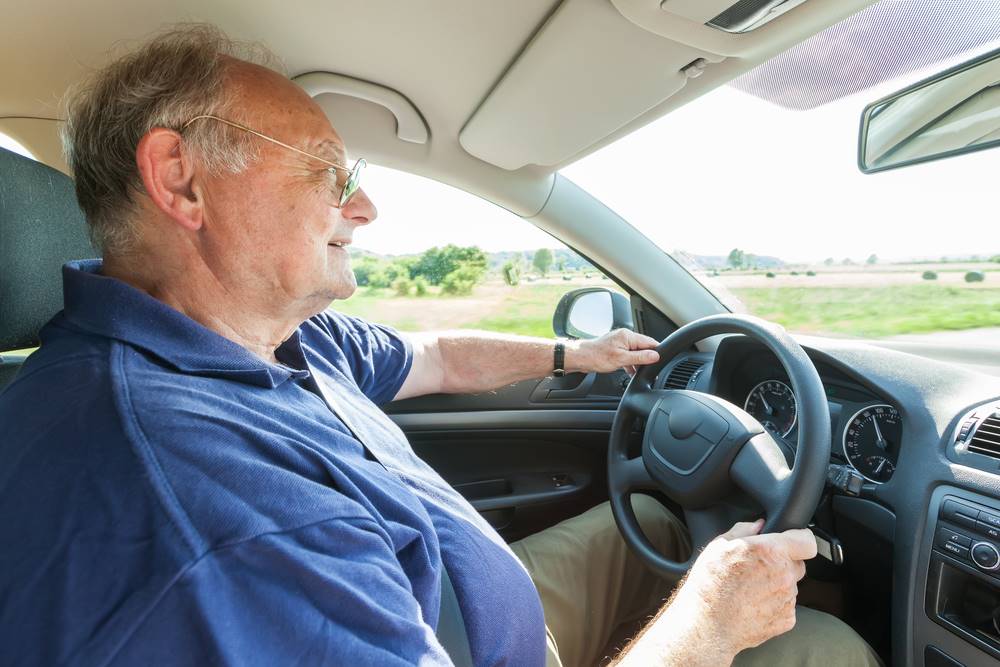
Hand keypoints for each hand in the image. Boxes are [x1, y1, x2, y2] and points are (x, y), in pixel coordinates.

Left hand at [569, 329, 659, 374]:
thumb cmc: (596, 356)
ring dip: (637, 363)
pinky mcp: (615, 349)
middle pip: (643, 347)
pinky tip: (630, 372)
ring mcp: (620, 343)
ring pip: (635, 353)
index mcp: (628, 336)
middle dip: (647, 359)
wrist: (580, 358)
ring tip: (637, 373)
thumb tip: (655, 356)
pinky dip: (630, 364)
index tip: (662, 360)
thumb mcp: (621, 359)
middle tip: (650, 370)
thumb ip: (640, 357)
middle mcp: (624, 337)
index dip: (657, 351)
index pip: (650, 342)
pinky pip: (628, 356)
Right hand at [669, 520, 815, 659]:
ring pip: (790, 585)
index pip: (806, 540)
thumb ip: (743, 530)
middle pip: (798, 563)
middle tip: (759, 568)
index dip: (800, 538)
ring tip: (750, 589)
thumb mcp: (718, 546)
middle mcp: (785, 575)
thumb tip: (758, 525)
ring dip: (777, 584)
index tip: (792, 540)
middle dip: (783, 562)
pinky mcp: (787, 619)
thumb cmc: (709, 585)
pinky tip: (752, 604)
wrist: (707, 625)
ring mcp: (788, 599)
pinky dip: (774, 604)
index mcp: (770, 551)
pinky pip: (786, 605)